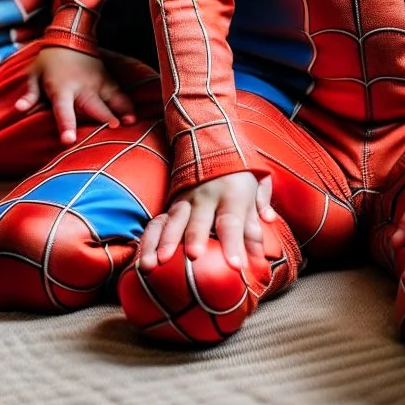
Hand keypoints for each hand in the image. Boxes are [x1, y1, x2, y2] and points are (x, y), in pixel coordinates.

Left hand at [14, 47, 135, 144]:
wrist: (70, 36)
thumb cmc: (48, 61)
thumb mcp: (33, 74)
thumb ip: (29, 94)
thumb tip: (18, 110)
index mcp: (61, 89)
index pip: (63, 110)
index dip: (66, 125)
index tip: (69, 140)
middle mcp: (82, 87)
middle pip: (93, 106)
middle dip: (103, 118)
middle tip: (113, 130)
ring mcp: (97, 82)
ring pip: (111, 99)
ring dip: (120, 111)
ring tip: (130, 123)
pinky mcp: (107, 79)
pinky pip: (119, 93)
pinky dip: (127, 104)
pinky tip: (134, 116)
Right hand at [138, 172, 276, 272]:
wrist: (211, 139)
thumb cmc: (240, 171)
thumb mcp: (257, 186)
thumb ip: (258, 217)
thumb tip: (261, 248)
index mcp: (230, 194)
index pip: (231, 221)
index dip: (233, 243)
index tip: (236, 265)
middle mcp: (205, 197)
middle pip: (199, 221)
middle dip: (195, 238)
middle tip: (193, 256)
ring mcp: (185, 200)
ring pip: (173, 221)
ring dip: (165, 241)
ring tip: (158, 261)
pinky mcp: (170, 204)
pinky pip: (157, 223)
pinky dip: (148, 240)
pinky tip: (143, 258)